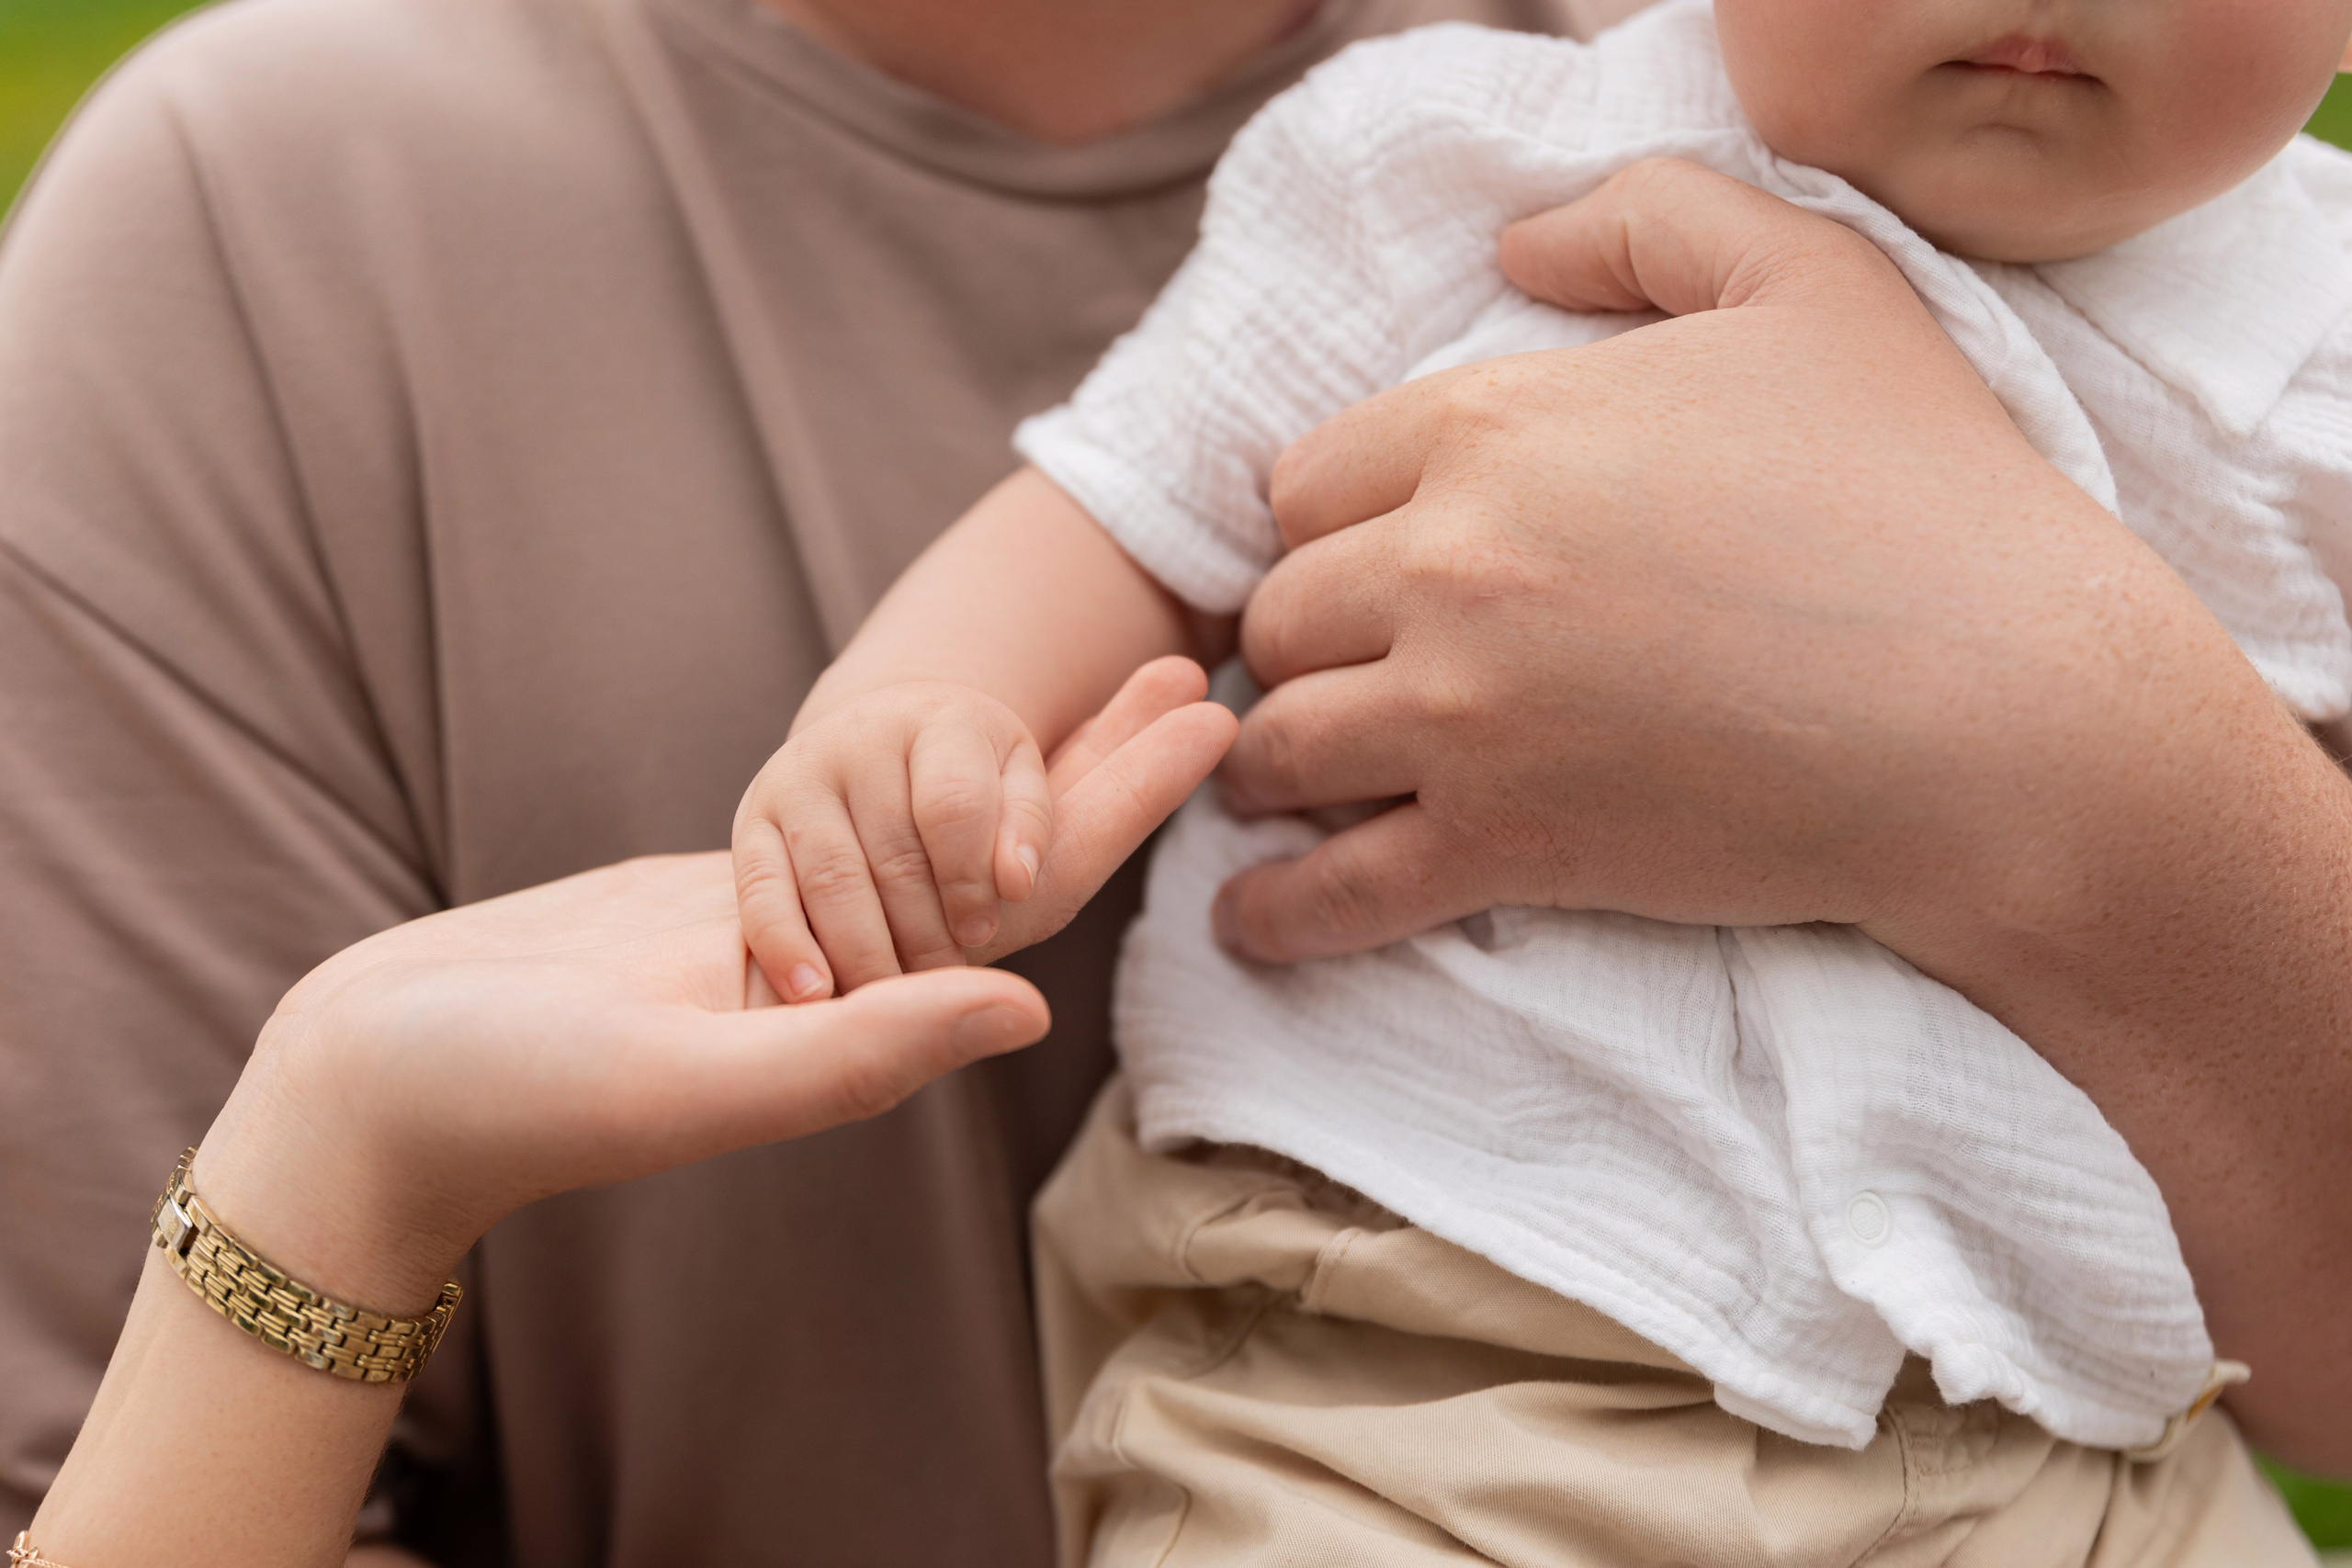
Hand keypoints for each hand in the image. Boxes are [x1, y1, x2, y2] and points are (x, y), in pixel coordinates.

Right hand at [192, 659, 1230, 1312]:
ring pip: (943, 839)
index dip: (1118, 808)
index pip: (1026, 901)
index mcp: (861, 1028)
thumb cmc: (514, 1096)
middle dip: (1102, 768)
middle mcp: (850, 987)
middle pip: (1006, 859)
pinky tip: (964, 742)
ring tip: (1111, 681)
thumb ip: (864, 1047)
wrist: (380, 1086)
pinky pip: (865, 834)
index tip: (1212, 719)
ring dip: (1030, 761)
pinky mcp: (730, 909)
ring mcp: (796, 945)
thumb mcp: (697, 1073)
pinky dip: (927, 778)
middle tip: (1196, 669)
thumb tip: (1031, 1003)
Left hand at [1216, 158, 2351, 1471]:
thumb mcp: (1811, 281)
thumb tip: (1512, 242)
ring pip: (1276, 746)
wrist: (2013, 714)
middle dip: (1302, 641)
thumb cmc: (1927, 491)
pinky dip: (1275, 914)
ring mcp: (1464, 717)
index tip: (1366, 560)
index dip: (1330, 523)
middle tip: (1342, 670)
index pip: (1308, 482)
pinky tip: (1254, 920)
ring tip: (1289, 784)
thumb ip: (1648, 219)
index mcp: (1493, 426)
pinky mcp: (1505, 847)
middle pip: (1277, 613)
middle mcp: (1449, 566)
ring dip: (1270, 765)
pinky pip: (1330, 892)